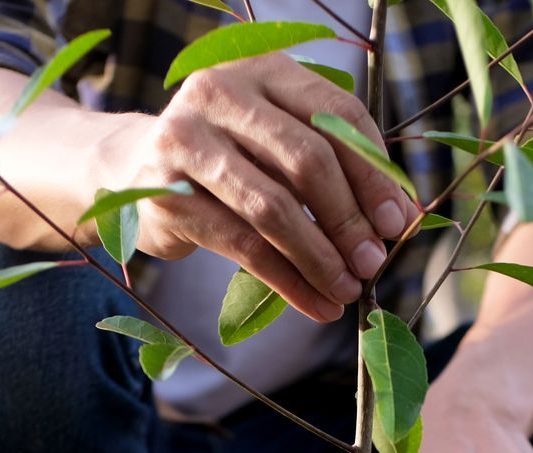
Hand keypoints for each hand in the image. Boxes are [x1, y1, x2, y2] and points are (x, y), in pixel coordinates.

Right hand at [85, 53, 413, 322]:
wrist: (132, 167)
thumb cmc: (228, 156)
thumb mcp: (277, 141)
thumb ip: (334, 162)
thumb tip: (400, 216)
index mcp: (263, 69)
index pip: (336, 113)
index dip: (374, 171)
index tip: (397, 221)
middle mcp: (221, 93)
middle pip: (307, 159)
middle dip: (349, 219)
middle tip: (373, 262)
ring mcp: (187, 140)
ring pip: (273, 208)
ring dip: (320, 258)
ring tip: (347, 290)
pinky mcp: (167, 194)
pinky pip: (243, 247)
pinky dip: (288, 282)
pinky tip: (316, 304)